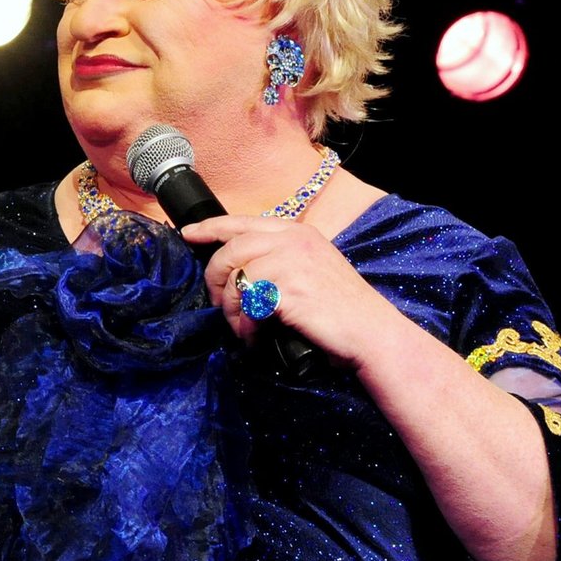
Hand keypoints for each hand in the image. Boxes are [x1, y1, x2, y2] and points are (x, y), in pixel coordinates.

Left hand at [180, 215, 400, 369]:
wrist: (371, 333)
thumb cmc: (343, 310)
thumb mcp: (315, 268)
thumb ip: (282, 260)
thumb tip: (241, 272)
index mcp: (298, 232)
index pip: (243, 222)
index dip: (211, 227)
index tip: (189, 233)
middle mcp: (293, 240)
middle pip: (230, 249)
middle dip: (216, 280)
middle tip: (220, 306)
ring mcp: (291, 262)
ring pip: (235, 277)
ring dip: (231, 309)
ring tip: (242, 328)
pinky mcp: (288, 288)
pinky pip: (247, 304)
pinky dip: (245, 326)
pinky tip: (255, 338)